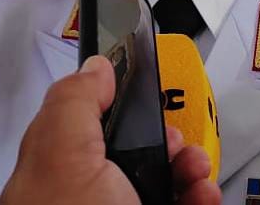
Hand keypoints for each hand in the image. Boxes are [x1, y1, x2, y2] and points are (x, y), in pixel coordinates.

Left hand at [0, 56, 220, 204]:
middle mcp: (86, 196)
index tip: (145, 89)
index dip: (116, 101)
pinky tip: (204, 196)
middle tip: (176, 141)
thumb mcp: (63, 154)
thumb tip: (95, 67)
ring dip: (190, 171)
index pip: (84, 121)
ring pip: (162, 184)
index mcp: (55, 167)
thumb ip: (75, 103)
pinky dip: (199, 200)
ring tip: (197, 173)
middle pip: (132, 152)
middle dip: (165, 140)